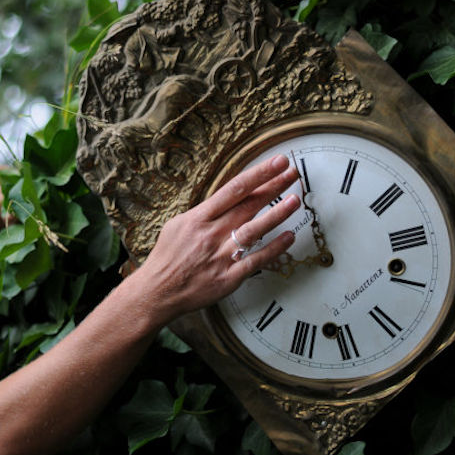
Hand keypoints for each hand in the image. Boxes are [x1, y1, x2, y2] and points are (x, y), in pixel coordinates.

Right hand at [132, 154, 300, 320]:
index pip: (234, 189)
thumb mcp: (178, 225)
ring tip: (295, 200)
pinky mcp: (228, 277)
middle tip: (292, 174)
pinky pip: (256, 260)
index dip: (259, 174)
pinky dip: (274, 248)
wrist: (158, 291)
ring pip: (254, 230)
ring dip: (277, 214)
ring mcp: (221, 256)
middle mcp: (211, 234)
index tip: (277, 163)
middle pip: (248, 205)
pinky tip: (289, 237)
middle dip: (273, 186)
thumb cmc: (168, 259)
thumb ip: (204, 213)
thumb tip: (227, 200)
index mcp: (198, 218)